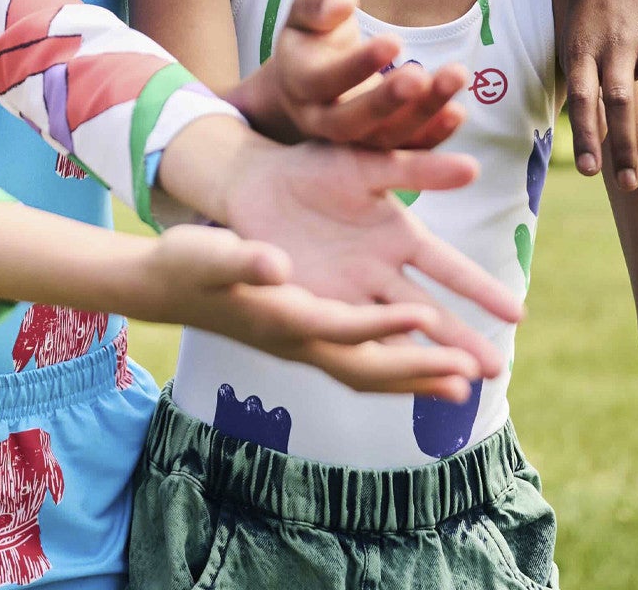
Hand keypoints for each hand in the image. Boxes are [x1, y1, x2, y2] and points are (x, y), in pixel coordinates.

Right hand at [130, 224, 487, 398]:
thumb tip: (276, 263)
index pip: (339, 328)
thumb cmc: (187, 264)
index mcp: (279, 319)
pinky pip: (359, 361)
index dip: (382, 325)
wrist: (167, 285)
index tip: (424, 317)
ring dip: (416, 378)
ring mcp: (303, 345)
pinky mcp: (305, 336)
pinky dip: (395, 367)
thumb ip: (244, 258)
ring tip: (465, 385)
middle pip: (365, 366)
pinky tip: (421, 365)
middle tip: (470, 375)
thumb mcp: (211, 252)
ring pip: (368, 372)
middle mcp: (298, 341)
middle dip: (418, 370)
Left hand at [194, 127, 522, 370]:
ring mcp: (351, 292)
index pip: (449, 268)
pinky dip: (377, 356)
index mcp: (398, 234)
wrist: (255, 182)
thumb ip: (417, 168)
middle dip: (461, 342)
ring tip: (459, 389)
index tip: (517, 315)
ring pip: (396, 333)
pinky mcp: (318, 305)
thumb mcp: (368, 164)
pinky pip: (351, 336)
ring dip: (425, 359)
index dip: (481, 290)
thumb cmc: (314, 165)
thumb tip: (473, 167)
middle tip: (497, 372)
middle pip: (430, 312)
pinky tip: (398, 380)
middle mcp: (382, 271)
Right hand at [256, 0, 468, 149]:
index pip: (324, 80)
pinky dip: (432, 134)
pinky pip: (404, 148)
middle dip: (387, 101)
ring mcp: (349, 140)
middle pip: (350, 121)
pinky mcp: (376, 147)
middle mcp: (319, 119)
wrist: (309, 77)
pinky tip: (457, 111)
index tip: (394, 41)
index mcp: (298, 83)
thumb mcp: (304, 13)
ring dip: (422, 113)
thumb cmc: (312, 34)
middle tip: (421, 76)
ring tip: (455, 76)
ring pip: (383, 138)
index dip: (358, 65)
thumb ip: (317, 4)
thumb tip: (344, 3)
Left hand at [561, 0, 637, 186]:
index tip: (590, 173)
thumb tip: (583, 134)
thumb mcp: (571, 41)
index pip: (582, 101)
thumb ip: (580, 82)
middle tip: (629, 185)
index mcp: (583, 50)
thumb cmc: (586, 11)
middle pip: (619, 103)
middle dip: (624, 147)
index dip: (586, 137)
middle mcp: (616, 45)